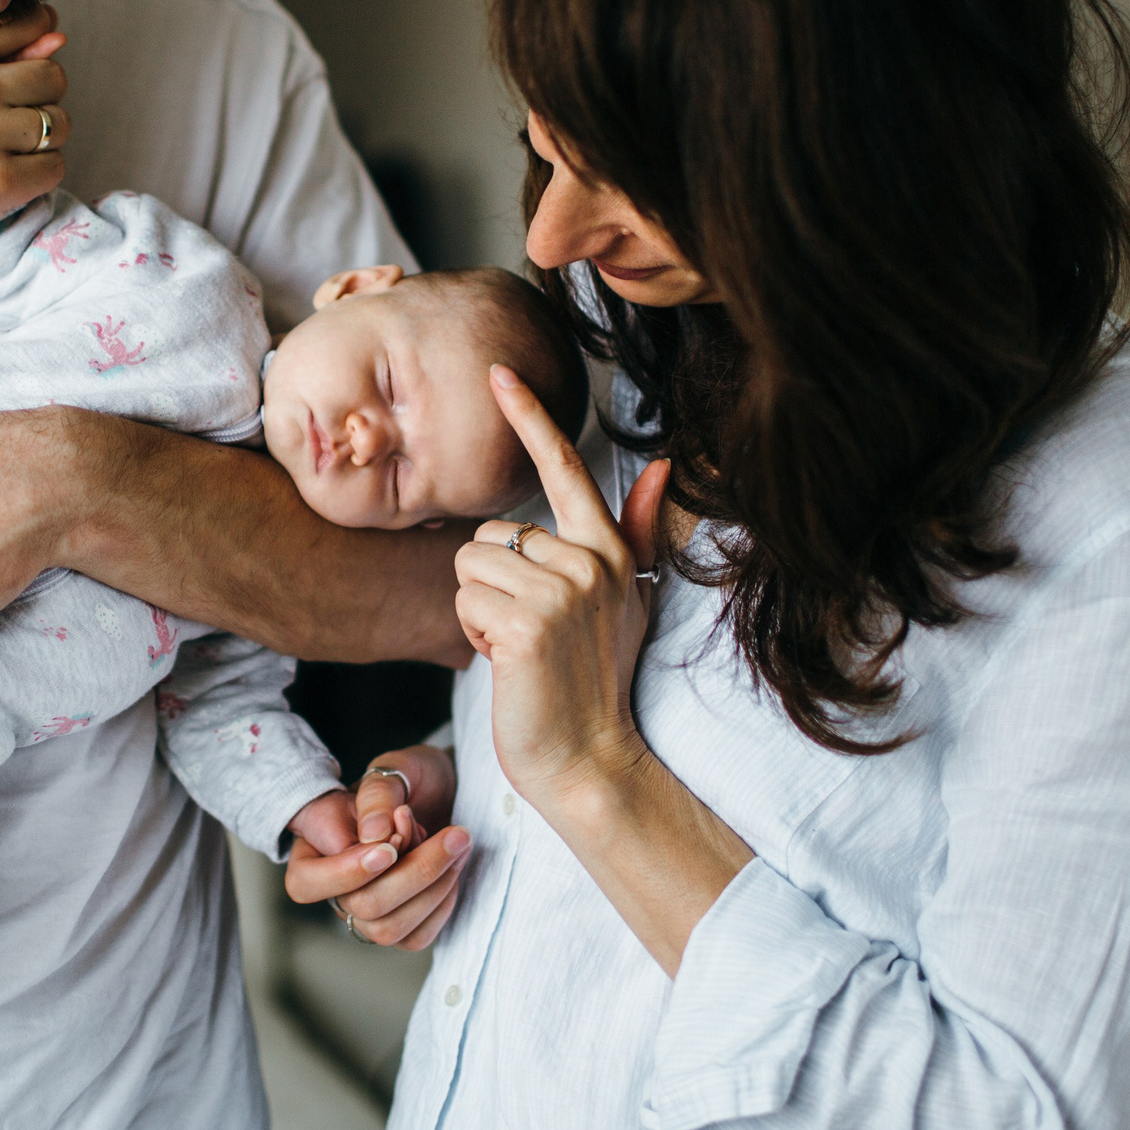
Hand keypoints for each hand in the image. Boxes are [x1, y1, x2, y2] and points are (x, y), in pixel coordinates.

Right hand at [0, 9, 71, 290]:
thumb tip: (57, 34)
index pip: (32, 27)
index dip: (35, 54)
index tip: (24, 74)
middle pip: (53, 77)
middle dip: (38, 102)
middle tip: (2, 128)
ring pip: (58, 124)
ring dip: (40, 142)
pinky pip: (54, 168)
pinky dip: (36, 179)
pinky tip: (1, 183)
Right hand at [285, 743, 467, 949]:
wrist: (429, 794)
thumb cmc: (399, 782)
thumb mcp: (387, 772)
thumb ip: (376, 796)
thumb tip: (375, 833)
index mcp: (312, 854)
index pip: (309, 883)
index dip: (350, 871)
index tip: (391, 844)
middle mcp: (334, 892)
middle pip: (362, 906)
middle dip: (415, 871)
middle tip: (454, 834)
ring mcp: (366, 915)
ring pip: (390, 928)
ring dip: (434, 885)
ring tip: (457, 843)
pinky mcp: (399, 925)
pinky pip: (417, 937)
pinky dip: (443, 903)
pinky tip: (454, 867)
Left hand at [455, 366, 669, 807]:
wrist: (588, 758)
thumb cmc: (595, 680)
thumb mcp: (627, 600)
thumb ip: (638, 529)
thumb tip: (664, 465)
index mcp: (610, 550)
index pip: (566, 468)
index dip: (530, 416)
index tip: (498, 371)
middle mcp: (590, 562)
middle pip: (492, 533)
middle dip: (493, 585)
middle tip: (531, 634)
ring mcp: (561, 593)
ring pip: (470, 564)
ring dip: (479, 610)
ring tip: (520, 648)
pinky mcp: (527, 624)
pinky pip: (465, 599)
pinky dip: (473, 634)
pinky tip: (507, 663)